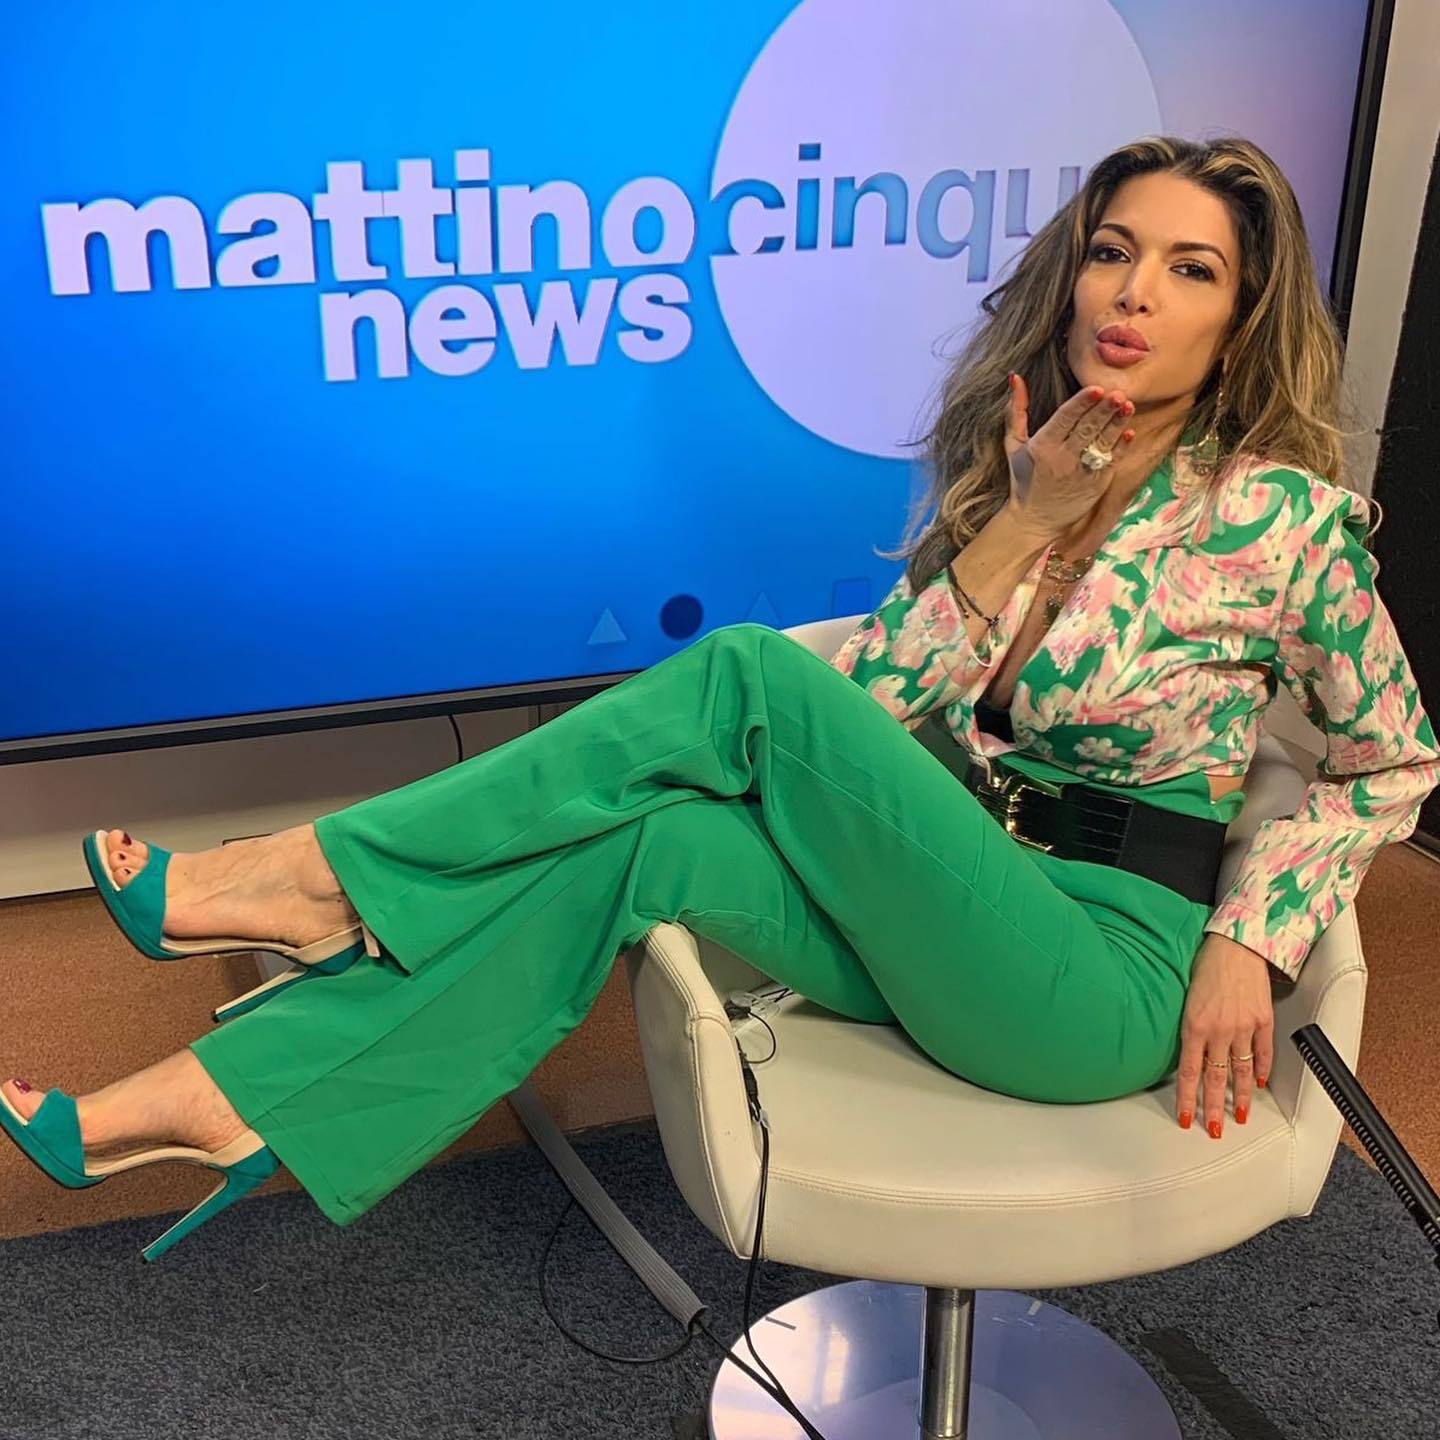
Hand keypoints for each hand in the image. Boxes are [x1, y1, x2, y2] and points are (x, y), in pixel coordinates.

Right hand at [1003, 375, 1136, 539]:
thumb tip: (1016, 378)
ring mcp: (1081, 472)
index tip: (1096, 388)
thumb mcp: (1013, 445)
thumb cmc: (1024, 479)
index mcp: (1042, 446)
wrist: (1034, 520)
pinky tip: (1129, 432)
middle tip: (1119, 392)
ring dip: (1117, 423)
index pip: (1065, 419)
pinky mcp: (1096, 484)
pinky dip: (1121, 446)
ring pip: (1102, 442)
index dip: (1082, 403)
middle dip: (1104, 409)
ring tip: (1127, 406)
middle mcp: (1062, 459)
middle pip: (1087, 428)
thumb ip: (1015, 411)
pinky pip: (1111, 461)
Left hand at [1176, 934, 1274, 1136]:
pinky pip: (1264, 1053)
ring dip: (1241, 1098)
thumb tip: (1188, 1054)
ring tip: (1240, 1117)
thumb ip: (1189, 1027)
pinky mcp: (1263, 1020)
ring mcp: (1243, 1027)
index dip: (1188, 1098)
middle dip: (1213, 1108)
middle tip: (1213, 1130)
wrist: (1236, 944)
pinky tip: (1260, 1085)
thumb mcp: (1186, 998)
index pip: (1190, 1072)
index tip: (1186, 1118)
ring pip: (1242, 1071)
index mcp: (1194, 1025)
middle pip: (1216, 1079)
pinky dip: (1262, 1071)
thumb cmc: (1206, 966)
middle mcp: (1219, 1030)